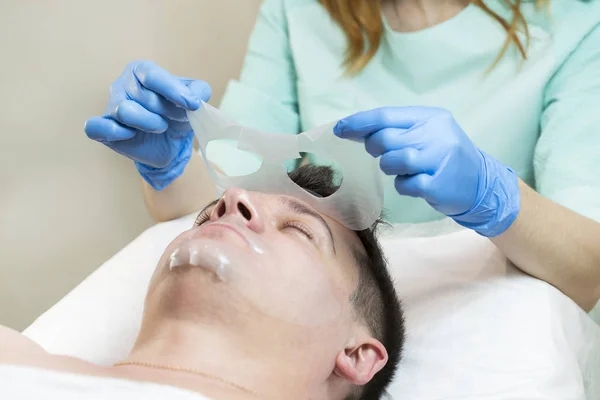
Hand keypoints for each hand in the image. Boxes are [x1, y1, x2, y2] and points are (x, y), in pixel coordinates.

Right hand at [85, 60, 211, 190]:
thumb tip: (194, 97)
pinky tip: (131, 135)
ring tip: (160, 126)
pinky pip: (97, 127)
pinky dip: (115, 132)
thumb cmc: (178, 114)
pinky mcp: (102, 128)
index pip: (153, 76)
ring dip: (149, 122)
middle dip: (167, 111)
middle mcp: (122, 84)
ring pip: (125, 111)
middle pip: (144, 96)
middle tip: (174, 119)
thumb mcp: (195, 100)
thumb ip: (200, 91)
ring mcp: (110, 105)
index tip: (191, 105)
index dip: (173, 91)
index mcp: (142, 70)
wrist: (170, 143)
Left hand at [334, 106, 519, 236]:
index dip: (359, 123)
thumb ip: (396, 129)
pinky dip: (404, 186)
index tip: (339, 129)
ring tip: (405, 169)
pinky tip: (417, 183)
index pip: (386, 116)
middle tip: (384, 154)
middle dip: (376, 148)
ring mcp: (439, 159)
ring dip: (391, 168)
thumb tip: (354, 130)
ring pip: (392, 161)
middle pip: (385, 139)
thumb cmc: (444, 156)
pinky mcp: (438, 184)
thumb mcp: (427, 133)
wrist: (481, 183)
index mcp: (431, 117)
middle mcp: (437, 134)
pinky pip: (404, 185)